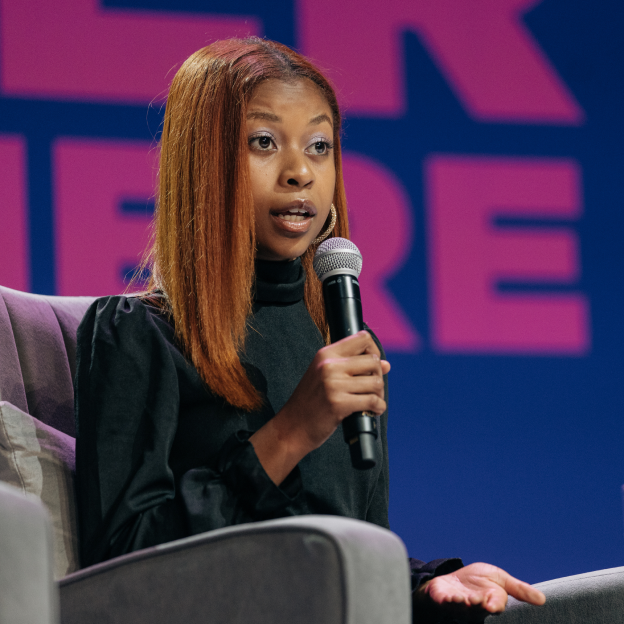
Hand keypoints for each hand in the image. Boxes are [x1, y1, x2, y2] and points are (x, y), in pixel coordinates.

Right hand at [250, 330, 389, 483]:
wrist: (291, 427)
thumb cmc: (310, 402)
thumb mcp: (326, 377)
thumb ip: (354, 367)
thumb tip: (386, 364)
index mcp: (326, 354)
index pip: (363, 338)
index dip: (374, 351)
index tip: (371, 367)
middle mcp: (329, 365)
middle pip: (373, 361)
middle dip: (378, 376)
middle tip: (372, 390)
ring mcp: (333, 384)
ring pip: (376, 382)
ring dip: (379, 394)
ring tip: (371, 402)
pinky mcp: (339, 404)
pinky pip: (372, 401)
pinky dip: (378, 408)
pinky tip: (372, 411)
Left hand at [414, 563, 545, 621]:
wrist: (454, 579)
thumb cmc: (479, 582)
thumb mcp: (500, 580)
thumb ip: (518, 589)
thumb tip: (543, 599)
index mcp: (491, 603)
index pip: (495, 606)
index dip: (494, 605)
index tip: (493, 606)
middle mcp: (475, 607)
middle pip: (478, 610)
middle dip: (478, 605)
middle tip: (478, 601)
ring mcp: (459, 605)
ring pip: (462, 608)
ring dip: (463, 604)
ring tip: (463, 600)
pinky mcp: (444, 600)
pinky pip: (445, 602)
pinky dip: (448, 600)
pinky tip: (450, 597)